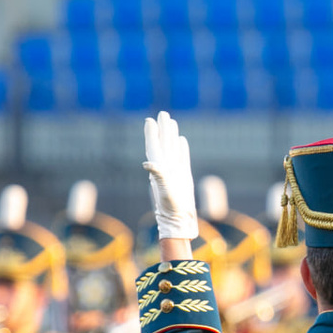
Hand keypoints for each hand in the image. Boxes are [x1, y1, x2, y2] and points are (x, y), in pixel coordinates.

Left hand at [143, 111, 197, 240]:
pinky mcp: (184, 176)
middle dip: (163, 129)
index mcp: (159, 168)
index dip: (151, 133)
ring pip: (173, 148)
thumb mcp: (164, 189)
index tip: (149, 120)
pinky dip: (182, 148)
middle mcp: (166, 167)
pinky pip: (182, 157)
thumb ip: (158, 174)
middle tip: (162, 113)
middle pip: (163, 143)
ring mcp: (175, 171)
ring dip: (171, 135)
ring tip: (171, 122)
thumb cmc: (170, 206)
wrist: (179, 219)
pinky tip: (182, 140)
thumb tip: (148, 163)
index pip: (154, 146)